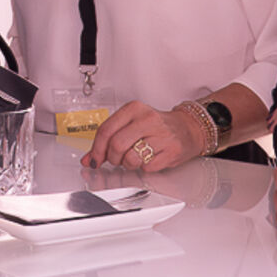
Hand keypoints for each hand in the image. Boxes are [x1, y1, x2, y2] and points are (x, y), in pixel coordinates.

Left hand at [82, 101, 200, 171]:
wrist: (188, 128)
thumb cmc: (156, 126)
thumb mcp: (131, 124)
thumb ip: (108, 140)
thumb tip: (89, 158)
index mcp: (134, 109)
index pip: (106, 130)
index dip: (96, 149)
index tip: (94, 159)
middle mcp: (147, 119)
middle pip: (116, 145)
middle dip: (112, 158)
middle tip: (116, 160)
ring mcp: (161, 135)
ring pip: (131, 158)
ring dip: (128, 164)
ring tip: (134, 158)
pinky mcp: (171, 151)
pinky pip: (147, 167)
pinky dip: (143, 168)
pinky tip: (149, 159)